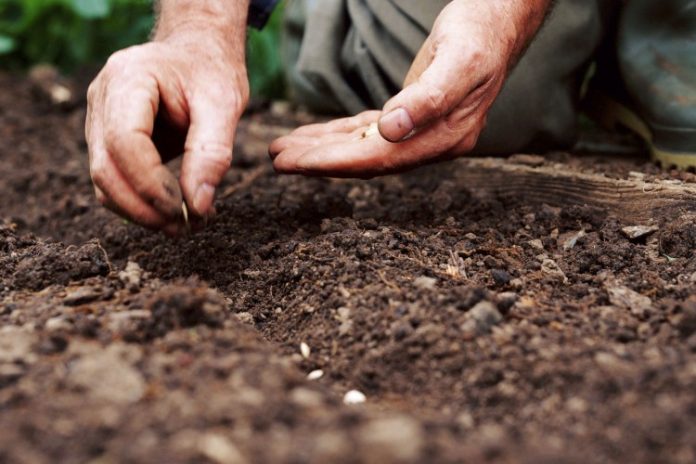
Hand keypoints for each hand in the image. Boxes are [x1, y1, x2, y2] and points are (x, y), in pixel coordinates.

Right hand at [86, 3, 248, 234]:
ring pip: (104, 182)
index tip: (186, 211)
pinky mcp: (106, 140)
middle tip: (186, 229)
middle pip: (105, 168)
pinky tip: (175, 210)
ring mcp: (98, 120)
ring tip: (185, 225)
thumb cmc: (211, 72)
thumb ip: (211, 154)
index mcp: (128, 78)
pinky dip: (140, 204)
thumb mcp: (224, 104)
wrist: (196, 53)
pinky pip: (114, 181)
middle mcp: (102, 98)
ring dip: (141, 213)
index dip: (151, 184)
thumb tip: (198, 208)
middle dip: (144, 208)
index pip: (125, 142)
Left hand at [270, 0, 550, 177]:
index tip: (296, 163)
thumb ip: (428, 98)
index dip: (335, 162)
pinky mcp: (412, 116)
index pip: (381, 159)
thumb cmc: (480, 34)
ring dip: (323, 149)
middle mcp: (433, 142)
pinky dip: (339, 134)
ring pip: (363, 148)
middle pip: (367, 160)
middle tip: (278, 159)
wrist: (499, 19)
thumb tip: (390, 131)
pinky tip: (315, 135)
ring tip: (284, 149)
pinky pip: (369, 132)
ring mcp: (423, 132)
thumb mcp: (458, 60)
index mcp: (445, 137)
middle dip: (320, 161)